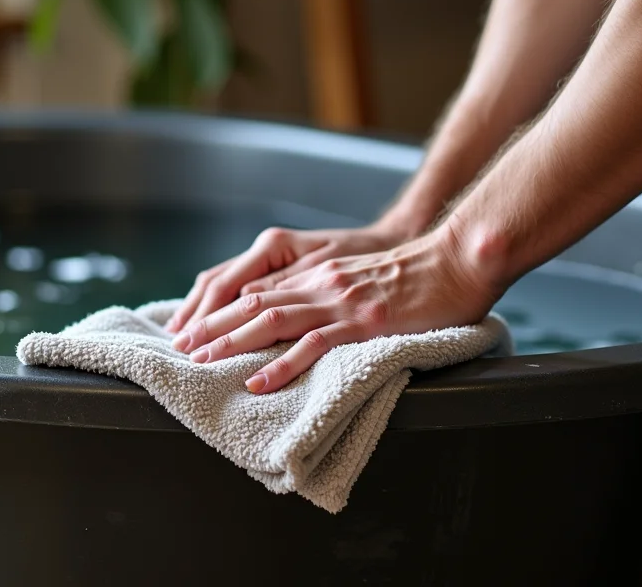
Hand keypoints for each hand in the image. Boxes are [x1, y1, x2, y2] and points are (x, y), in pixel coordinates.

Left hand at [172, 228, 499, 393]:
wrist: (458, 260)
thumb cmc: (417, 273)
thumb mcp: (358, 273)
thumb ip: (326, 287)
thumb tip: (297, 313)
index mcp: (318, 272)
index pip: (256, 290)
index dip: (220, 310)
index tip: (192, 329)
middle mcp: (320, 282)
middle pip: (253, 304)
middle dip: (213, 327)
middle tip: (183, 350)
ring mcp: (340, 301)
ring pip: (272, 321)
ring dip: (232, 343)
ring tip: (203, 362)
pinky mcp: (364, 321)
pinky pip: (313, 345)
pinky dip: (281, 365)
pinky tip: (258, 381)